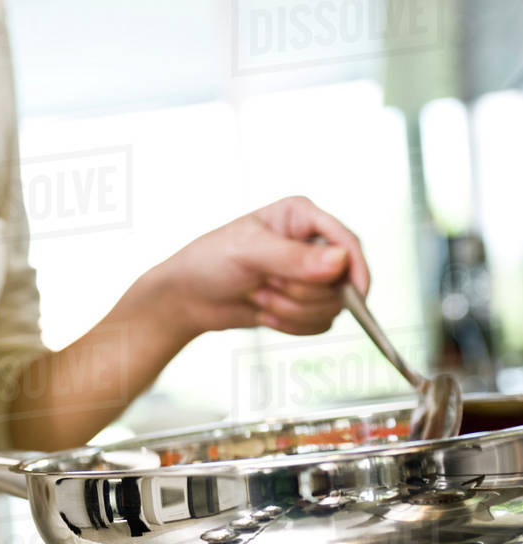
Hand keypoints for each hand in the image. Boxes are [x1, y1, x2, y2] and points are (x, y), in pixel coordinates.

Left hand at [153, 195, 369, 338]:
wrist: (188, 297)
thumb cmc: (210, 262)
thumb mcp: (248, 252)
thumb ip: (294, 258)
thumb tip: (340, 262)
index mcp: (302, 217)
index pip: (347, 241)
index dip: (356, 269)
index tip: (357, 295)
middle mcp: (311, 245)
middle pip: (341, 282)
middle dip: (300, 294)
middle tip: (265, 285)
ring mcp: (309, 277)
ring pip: (330, 308)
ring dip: (291, 312)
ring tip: (259, 296)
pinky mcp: (303, 304)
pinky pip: (319, 325)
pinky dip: (292, 326)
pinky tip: (264, 312)